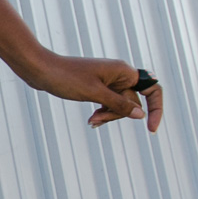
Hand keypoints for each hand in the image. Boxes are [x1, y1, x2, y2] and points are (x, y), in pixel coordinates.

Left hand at [28, 53, 163, 133]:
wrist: (41, 70)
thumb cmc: (66, 78)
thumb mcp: (94, 94)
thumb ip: (119, 104)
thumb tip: (140, 115)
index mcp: (123, 71)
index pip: (152, 89)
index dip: (156, 108)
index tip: (151, 129)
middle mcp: (119, 74)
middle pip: (132, 102)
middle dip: (117, 115)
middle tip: (95, 119)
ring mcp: (108, 81)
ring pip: (119, 105)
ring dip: (107, 116)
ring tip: (90, 121)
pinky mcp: (97, 87)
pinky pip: (108, 104)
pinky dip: (102, 113)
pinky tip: (91, 120)